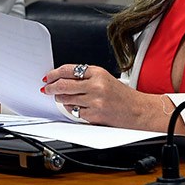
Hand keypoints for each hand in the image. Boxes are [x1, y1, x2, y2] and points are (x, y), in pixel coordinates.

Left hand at [43, 63, 184, 132]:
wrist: (138, 110)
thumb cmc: (121, 95)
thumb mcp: (105, 77)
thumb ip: (86, 76)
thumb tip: (63, 78)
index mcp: (98, 72)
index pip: (69, 69)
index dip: (54, 73)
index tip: (48, 77)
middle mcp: (96, 85)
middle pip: (64, 84)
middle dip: (51, 87)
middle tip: (46, 88)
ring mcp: (95, 101)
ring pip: (67, 99)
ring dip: (60, 99)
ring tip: (61, 98)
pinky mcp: (95, 115)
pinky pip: (75, 112)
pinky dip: (73, 110)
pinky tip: (77, 107)